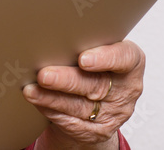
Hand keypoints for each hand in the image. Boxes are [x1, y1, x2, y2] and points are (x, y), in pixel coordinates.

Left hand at [21, 40, 143, 148]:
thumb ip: (85, 42)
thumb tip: (52, 32)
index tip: (83, 59)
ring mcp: (114, 113)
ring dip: (52, 98)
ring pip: (80, 106)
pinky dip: (50, 110)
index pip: (126, 58)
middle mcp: (126, 90)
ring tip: (31, 90)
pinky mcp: (98, 132)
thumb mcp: (98, 50)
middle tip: (44, 75)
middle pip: (96, 84)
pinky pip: (71, 122)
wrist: (98, 103)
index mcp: (131, 63)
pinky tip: (37, 101)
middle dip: (67, 80)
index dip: (105, 58)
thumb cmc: (95, 66)